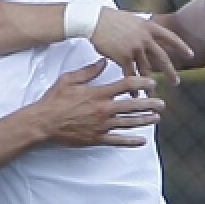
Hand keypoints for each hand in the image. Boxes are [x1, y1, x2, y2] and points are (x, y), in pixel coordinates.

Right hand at [34, 59, 164, 147]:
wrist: (43, 123)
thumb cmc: (54, 100)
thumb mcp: (69, 80)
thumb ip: (88, 71)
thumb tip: (103, 62)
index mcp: (98, 94)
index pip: (126, 86)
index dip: (141, 83)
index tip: (151, 83)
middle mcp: (103, 110)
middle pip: (133, 106)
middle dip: (149, 104)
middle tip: (162, 103)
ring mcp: (101, 126)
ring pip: (129, 123)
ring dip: (145, 120)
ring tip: (156, 118)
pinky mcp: (97, 139)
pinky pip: (118, 141)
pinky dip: (131, 141)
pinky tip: (142, 141)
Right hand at [91, 9, 192, 84]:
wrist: (94, 20)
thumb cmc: (109, 18)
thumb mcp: (132, 19)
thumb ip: (142, 28)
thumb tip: (147, 32)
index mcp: (148, 26)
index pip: (170, 37)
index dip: (181, 46)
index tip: (191, 55)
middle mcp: (145, 38)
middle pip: (162, 58)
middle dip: (170, 72)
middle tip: (176, 82)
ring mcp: (136, 48)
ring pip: (146, 69)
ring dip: (149, 82)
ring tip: (152, 93)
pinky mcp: (124, 57)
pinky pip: (132, 74)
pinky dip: (134, 85)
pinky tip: (136, 94)